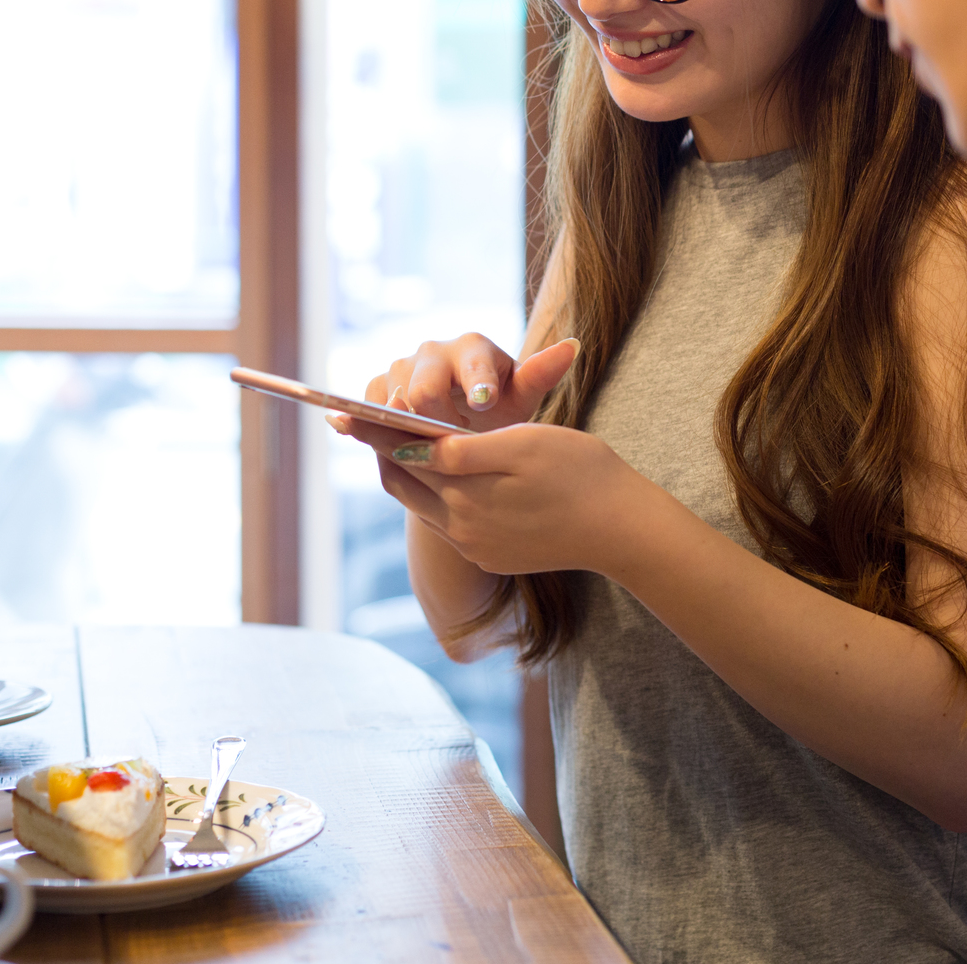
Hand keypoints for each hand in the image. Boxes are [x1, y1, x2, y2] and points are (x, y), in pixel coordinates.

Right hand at [346, 334, 579, 433]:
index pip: (471, 363)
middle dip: (439, 421)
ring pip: (392, 399)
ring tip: (428, 452)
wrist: (465, 424)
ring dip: (407, 429)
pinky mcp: (376, 389)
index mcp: (472, 346)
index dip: (476, 383)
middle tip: (458, 446)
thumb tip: (572, 346)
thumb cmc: (501, 407)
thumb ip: (540, 375)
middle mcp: (432, 351)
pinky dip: (375, 428)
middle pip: (423, 387)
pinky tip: (391, 448)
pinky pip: (368, 408)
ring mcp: (400, 368)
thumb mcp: (523, 396)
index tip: (485, 404)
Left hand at [385, 424, 662, 577]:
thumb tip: (410, 445)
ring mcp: (476, 547)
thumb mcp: (525, 444)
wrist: (623, 528)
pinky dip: (434, 495)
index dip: (374, 429)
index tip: (344, 409)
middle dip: (382, 450)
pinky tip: (440, 478)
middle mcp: (463, 527)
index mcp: (468, 493)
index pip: (404, 454)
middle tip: (363, 422)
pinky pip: (447, 524)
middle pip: (403, 483)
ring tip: (394, 445)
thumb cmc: (582, 472)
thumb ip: (464, 449)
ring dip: (406, 474)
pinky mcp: (491, 557)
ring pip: (421, 505)